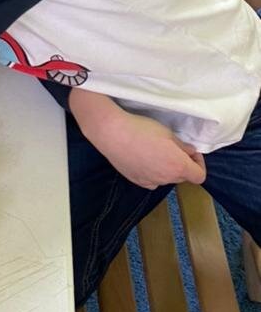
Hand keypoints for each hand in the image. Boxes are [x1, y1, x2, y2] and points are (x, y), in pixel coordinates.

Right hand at [75, 99, 206, 190]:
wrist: (112, 133)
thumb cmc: (142, 129)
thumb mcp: (167, 133)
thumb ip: (182, 146)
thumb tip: (190, 152)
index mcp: (178, 167)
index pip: (199, 176)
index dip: (199, 163)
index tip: (190, 152)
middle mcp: (166, 179)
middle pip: (182, 176)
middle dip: (181, 163)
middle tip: (171, 147)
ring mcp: (151, 182)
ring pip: (166, 178)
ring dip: (166, 168)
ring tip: (153, 152)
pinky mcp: (137, 181)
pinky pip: (152, 180)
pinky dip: (152, 172)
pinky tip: (142, 159)